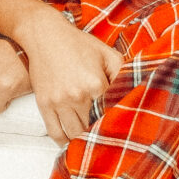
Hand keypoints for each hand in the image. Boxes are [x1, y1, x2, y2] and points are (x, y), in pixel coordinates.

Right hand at [4, 3, 125, 146]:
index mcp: (95, 83)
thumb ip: (123, 73)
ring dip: (83, 139)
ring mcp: (58, 102)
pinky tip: (71, 143)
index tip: (121, 128)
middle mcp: (77, 95)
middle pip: (93, 127)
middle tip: (108, 138)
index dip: (117, 121)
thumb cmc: (78, 43)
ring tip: (91, 141)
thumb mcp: (107, 53)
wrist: (45, 35)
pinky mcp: (44, 104)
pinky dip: (63, 142)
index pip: (111, 113)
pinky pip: (54, 132)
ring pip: (74, 133)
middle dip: (101, 132)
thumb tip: (134, 92)